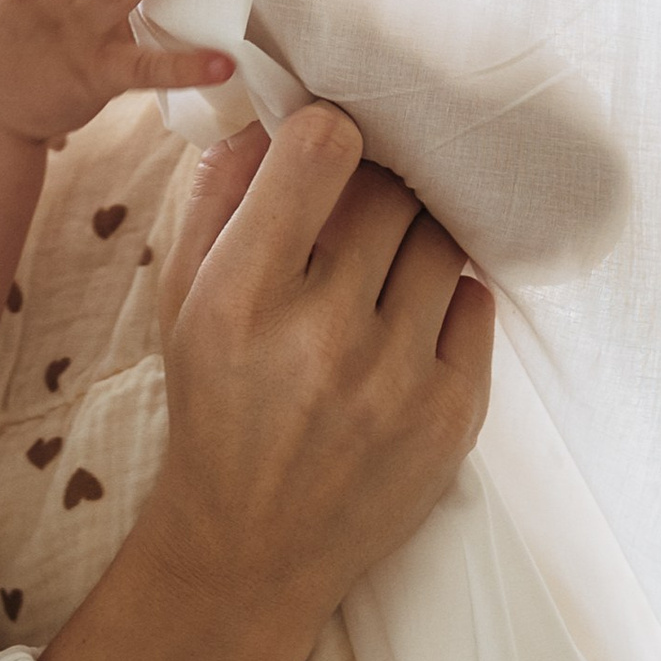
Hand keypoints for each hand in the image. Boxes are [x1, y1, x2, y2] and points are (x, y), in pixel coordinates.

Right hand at [40, 106, 492, 660]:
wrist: (250, 547)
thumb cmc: (214, 407)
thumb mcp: (182, 300)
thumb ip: (219, 197)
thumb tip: (270, 112)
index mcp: (242, 297)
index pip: (321, 150)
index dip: (328, 134)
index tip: (324, 152)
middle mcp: (322, 334)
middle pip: (390, 191)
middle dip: (372, 192)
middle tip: (354, 215)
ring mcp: (396, 378)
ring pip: (440, 241)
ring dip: (412, 244)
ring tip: (378, 277)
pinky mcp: (452, 415)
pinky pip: (477, 302)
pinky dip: (445, 301)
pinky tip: (405, 326)